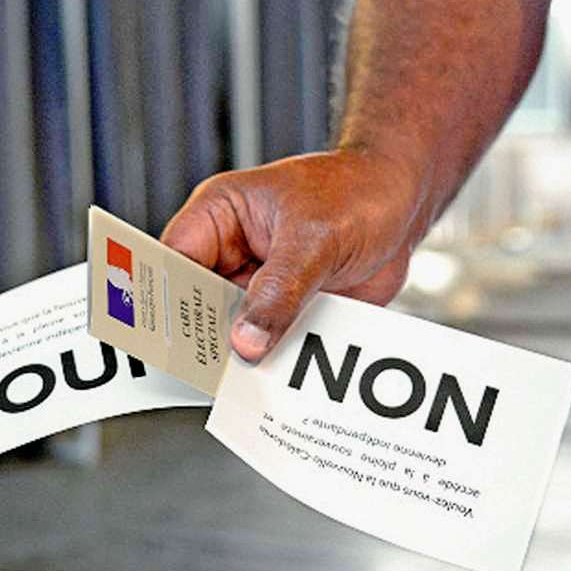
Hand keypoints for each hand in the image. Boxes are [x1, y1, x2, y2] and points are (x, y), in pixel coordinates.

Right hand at [161, 149, 422, 361]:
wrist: (404, 202)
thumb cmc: (357, 190)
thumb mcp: (315, 239)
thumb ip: (280, 291)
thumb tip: (246, 341)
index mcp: (221, 214)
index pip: (173, 259)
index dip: (165, 298)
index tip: (167, 335)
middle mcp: (232, 251)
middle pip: (196, 302)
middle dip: (203, 334)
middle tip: (207, 368)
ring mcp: (258, 282)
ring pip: (232, 328)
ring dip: (240, 353)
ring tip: (242, 380)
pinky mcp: (285, 308)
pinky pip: (270, 340)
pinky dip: (274, 360)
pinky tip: (276, 379)